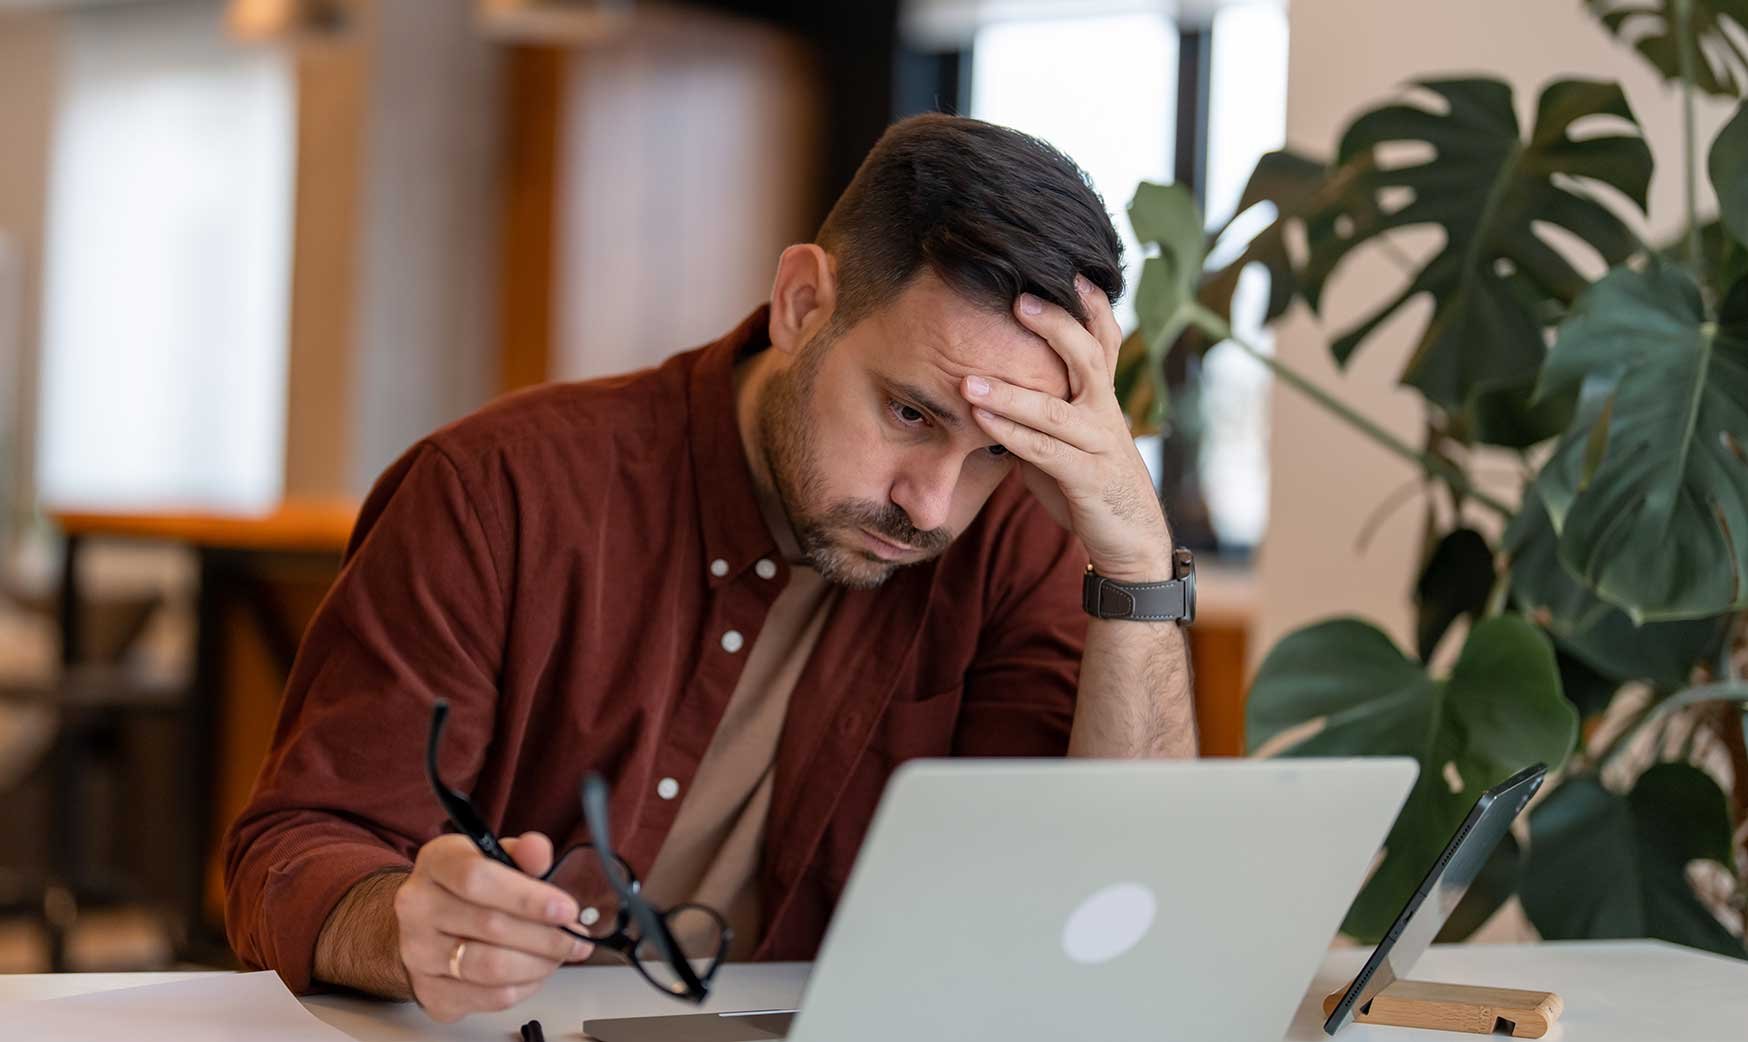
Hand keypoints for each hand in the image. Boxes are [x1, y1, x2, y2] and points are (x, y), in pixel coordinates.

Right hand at [393, 832, 592, 1021]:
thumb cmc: (468, 888)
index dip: (528, 897)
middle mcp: (417, 908)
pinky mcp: (430, 992)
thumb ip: (522, 853)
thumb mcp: (494, 857)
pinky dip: (525, 987)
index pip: (477, 879)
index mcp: (435, 863)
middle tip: (577, 938)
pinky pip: (490, 998)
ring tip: (561, 954)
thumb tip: (539, 851)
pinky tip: (537, 972)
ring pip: (491, 967)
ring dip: (539, 963)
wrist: (427, 924)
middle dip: (547, 936)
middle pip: (491, 926)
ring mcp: (418, 954)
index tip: (566, 909)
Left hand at [963, 276, 1172, 582]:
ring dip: (1009, 391)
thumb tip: (988, 376)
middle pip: (1088, 355)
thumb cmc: (1086, 478)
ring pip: (1055, 408)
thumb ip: (1037, 405)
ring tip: (967, 379)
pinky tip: (980, 420)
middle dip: (1055, 324)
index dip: (1090, 303)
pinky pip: (1044, 451)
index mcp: (1101, 395)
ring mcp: (1098, 443)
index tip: (1067, 266)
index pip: (1103, 337)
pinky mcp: (1086, 477)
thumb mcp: (1064, 434)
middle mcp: (1105, 411)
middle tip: (1017, 299)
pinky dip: (1009, 434)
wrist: (1128, 536)